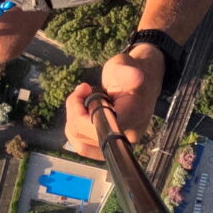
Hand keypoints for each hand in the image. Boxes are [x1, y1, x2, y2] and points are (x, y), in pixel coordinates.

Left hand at [63, 43, 164, 157]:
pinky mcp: (107, 146)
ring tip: (81, 99)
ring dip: (73, 119)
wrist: (140, 85)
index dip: (83, 115)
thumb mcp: (125, 65)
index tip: (85, 90)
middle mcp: (125, 135)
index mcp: (132, 115)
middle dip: (75, 111)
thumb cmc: (129, 73)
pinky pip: (83, 147)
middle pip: (87, 136)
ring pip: (81, 144)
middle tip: (83, 89)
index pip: (102, 128)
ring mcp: (116, 144)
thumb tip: (137, 76)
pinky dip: (75, 128)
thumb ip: (126, 70)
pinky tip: (81, 111)